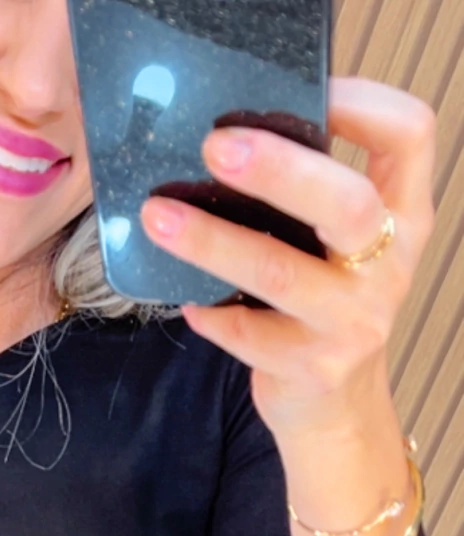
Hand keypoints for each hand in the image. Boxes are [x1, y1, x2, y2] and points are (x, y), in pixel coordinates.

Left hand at [139, 75, 437, 441]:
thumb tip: (231, 136)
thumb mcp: (341, 245)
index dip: (364, 103)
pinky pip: (247, 332)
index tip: (308, 91)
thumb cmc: (326, 306)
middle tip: (215, 147)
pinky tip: (188, 301)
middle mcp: (389, 265)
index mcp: (402, 215)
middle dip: (277, 169)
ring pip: (279, 271)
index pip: (409, 136)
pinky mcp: (313, 368)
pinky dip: (210, 313)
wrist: (337, 409)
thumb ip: (314, 195)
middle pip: (346, 202)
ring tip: (158, 216)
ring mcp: (355, 321)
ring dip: (212, 240)